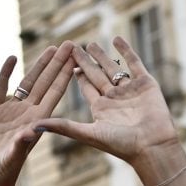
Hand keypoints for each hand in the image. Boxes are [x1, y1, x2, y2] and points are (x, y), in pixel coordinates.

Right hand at [0, 41, 74, 185]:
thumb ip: (21, 143)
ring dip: (39, 65)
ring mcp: (11, 112)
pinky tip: (12, 59)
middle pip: (46, 83)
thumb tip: (29, 131)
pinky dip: (6, 73)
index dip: (65, 74)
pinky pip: (0, 88)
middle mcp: (27, 114)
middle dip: (58, 64)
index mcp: (37, 122)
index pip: (55, 93)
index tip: (76, 57)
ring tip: (51, 48)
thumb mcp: (13, 157)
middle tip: (71, 43)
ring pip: (28, 83)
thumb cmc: (4, 173)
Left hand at [33, 37, 179, 168]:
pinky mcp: (146, 84)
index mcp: (100, 110)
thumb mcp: (88, 134)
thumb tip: (35, 126)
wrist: (151, 146)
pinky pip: (135, 64)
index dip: (76, 74)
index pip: (85, 88)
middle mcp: (114, 100)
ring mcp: (130, 91)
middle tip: (73, 46)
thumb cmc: (121, 145)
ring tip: (92, 43)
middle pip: (96, 76)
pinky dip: (127, 51)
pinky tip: (117, 39)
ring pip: (113, 69)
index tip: (64, 61)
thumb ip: (63, 127)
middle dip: (86, 61)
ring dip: (103, 56)